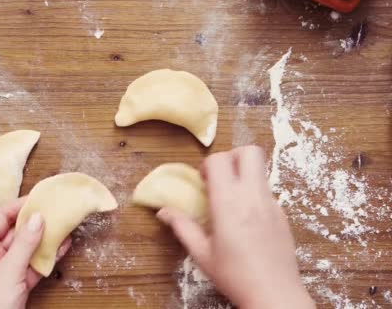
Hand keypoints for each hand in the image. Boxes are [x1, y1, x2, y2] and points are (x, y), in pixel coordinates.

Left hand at [0, 198, 71, 308]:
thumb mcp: (8, 271)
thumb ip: (24, 244)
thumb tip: (37, 217)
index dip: (19, 206)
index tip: (40, 197)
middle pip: (15, 231)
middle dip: (35, 221)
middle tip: (56, 208)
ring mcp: (5, 270)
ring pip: (27, 247)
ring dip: (45, 238)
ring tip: (64, 223)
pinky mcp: (17, 283)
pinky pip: (34, 264)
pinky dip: (47, 256)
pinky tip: (63, 245)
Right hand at [157, 146, 314, 308]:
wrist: (274, 294)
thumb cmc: (234, 275)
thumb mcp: (201, 253)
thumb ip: (182, 227)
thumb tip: (163, 211)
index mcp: (229, 203)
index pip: (220, 160)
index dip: (207, 164)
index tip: (202, 182)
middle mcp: (253, 196)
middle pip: (249, 152)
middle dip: (232, 156)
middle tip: (220, 178)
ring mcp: (272, 203)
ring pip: (260, 169)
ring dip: (243, 174)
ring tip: (231, 198)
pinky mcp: (282, 213)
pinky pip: (267, 190)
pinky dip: (254, 193)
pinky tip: (246, 219)